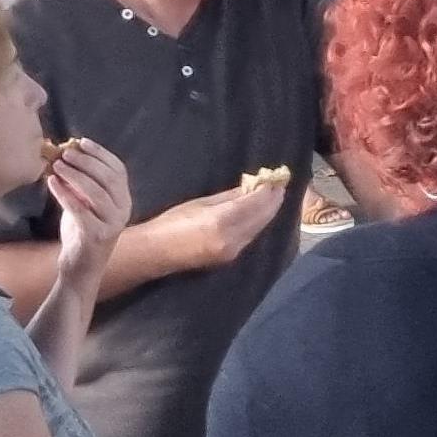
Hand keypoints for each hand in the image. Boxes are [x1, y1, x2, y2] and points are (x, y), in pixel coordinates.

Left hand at [44, 138, 131, 274]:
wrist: (80, 268)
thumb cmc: (81, 232)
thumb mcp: (85, 204)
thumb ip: (81, 184)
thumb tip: (66, 156)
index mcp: (124, 200)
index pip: (118, 169)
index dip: (100, 153)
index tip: (81, 142)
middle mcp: (123, 210)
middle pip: (108, 178)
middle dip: (86, 162)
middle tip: (65, 153)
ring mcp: (112, 224)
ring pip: (96, 192)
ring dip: (75, 175)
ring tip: (57, 165)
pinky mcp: (96, 236)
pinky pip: (79, 209)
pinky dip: (64, 194)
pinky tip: (51, 183)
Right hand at [147, 177, 285, 268]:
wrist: (155, 253)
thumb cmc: (171, 223)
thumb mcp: (199, 204)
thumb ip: (229, 197)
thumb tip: (251, 187)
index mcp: (220, 221)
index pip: (254, 204)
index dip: (268, 191)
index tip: (278, 178)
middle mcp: (231, 238)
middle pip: (261, 218)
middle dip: (273, 201)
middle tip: (281, 185)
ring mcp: (233, 251)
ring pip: (258, 228)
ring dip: (268, 212)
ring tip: (274, 196)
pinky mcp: (230, 258)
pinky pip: (250, 237)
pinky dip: (258, 223)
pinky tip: (260, 213)